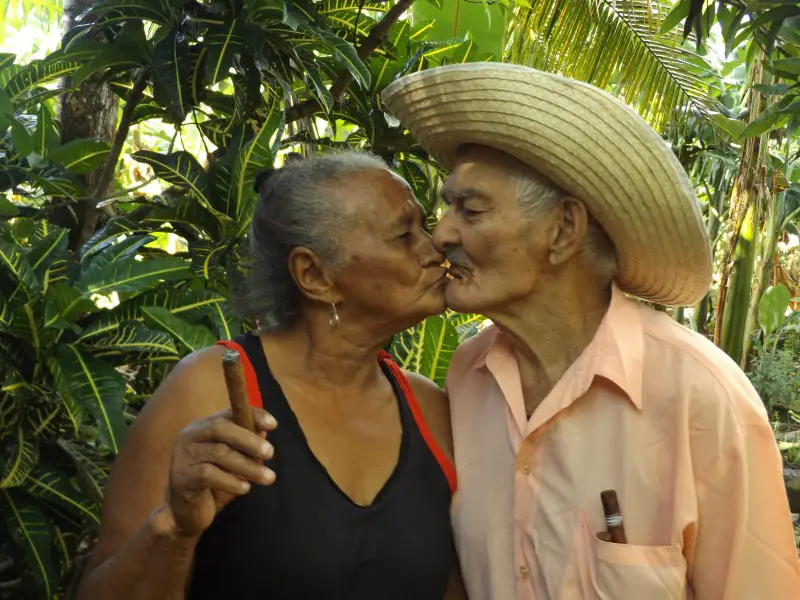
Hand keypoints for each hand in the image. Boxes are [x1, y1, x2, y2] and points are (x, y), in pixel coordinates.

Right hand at [165, 407, 276, 536]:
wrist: (185, 511)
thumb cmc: (212, 480)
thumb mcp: (231, 460)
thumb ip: (245, 444)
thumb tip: (264, 431)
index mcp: (203, 426)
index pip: (229, 414)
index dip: (252, 416)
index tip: (273, 424)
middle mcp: (190, 436)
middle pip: (221, 429)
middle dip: (249, 440)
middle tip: (270, 453)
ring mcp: (184, 456)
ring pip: (219, 454)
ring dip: (248, 466)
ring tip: (268, 477)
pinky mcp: (182, 477)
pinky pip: (210, 475)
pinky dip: (232, 482)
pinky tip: (245, 489)